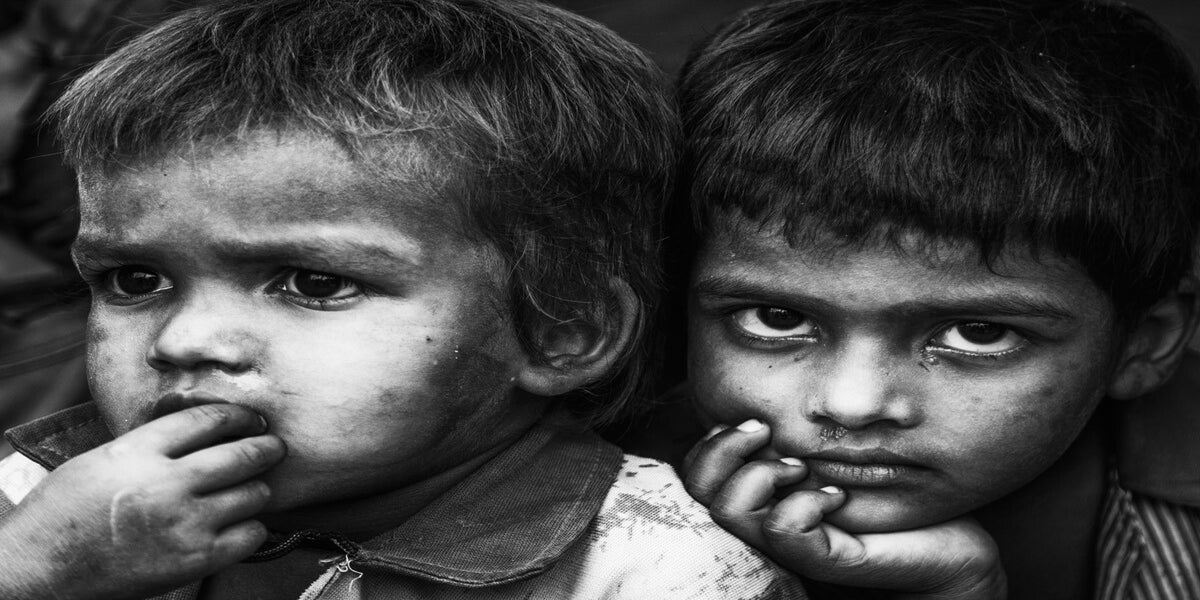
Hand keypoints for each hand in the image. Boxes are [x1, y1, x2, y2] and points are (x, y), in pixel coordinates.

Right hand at [0, 403, 285, 599]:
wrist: (40, 570)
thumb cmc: (65, 513)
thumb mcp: (103, 458)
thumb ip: (152, 442)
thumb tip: (203, 426)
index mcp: (139, 451)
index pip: (208, 419)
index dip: (239, 415)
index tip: (252, 418)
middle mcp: (166, 483)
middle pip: (243, 454)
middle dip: (266, 448)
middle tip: (274, 447)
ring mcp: (184, 523)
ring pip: (254, 494)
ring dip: (257, 490)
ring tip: (251, 489)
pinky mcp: (194, 559)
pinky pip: (251, 534)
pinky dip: (252, 527)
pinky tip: (240, 524)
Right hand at [684, 421, 1005, 599]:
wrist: (946, 547)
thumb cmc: (887, 492)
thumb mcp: (831, 451)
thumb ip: (793, 433)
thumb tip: (764, 398)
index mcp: (757, 496)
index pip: (696, 473)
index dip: (711, 442)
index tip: (755, 422)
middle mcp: (760, 523)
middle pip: (698, 489)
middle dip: (726, 448)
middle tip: (768, 431)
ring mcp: (788, 547)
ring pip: (730, 510)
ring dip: (762, 473)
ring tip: (801, 467)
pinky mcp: (823, 561)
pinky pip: (784, 529)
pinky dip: (805, 502)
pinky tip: (836, 496)